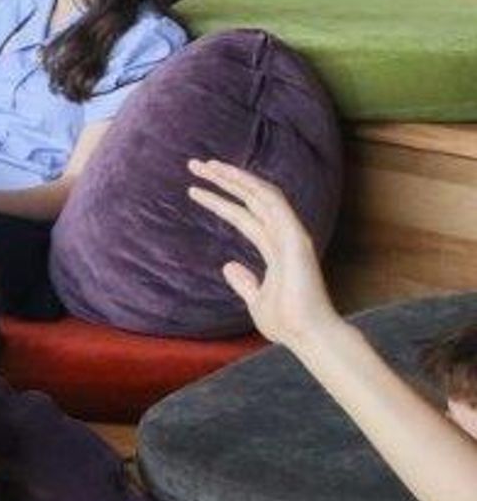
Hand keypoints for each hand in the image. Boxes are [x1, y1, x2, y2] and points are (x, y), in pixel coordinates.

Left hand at [188, 157, 340, 347]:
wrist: (308, 336)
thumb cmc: (287, 323)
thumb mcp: (256, 300)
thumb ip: (244, 282)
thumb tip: (228, 266)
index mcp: (275, 250)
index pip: (244, 217)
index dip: (219, 201)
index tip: (193, 190)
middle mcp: (284, 237)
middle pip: (251, 200)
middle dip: (224, 181)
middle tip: (194, 164)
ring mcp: (291, 235)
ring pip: (261, 194)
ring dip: (234, 176)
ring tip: (206, 164)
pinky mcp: (296, 237)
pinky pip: (274, 202)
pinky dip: (252, 185)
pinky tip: (230, 175)